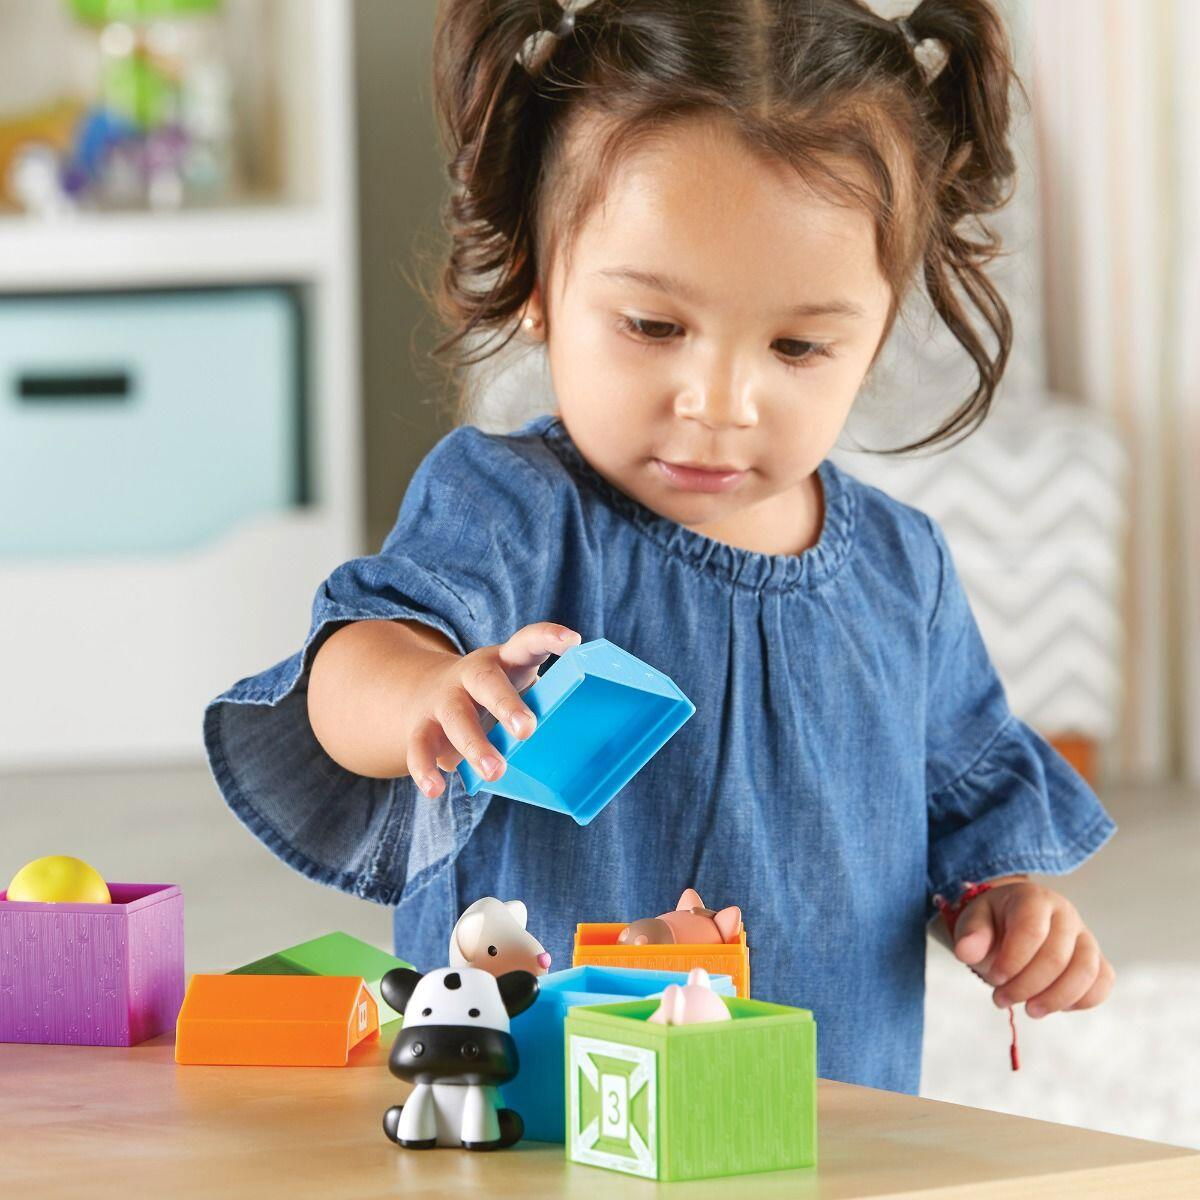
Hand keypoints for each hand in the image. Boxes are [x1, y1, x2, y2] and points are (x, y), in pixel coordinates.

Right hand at [405, 622, 581, 797]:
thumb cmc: (491, 697)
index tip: (572, 640)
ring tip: (496, 772)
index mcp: (504, 661)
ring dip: (474, 744)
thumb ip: (541, 704)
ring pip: (455, 716)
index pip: (526, 642)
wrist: (424, 692)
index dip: (548, 637)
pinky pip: (419, 745)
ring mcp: (444, 699)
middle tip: (527, 730)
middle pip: (486, 681)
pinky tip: (436, 789)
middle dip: (506, 704)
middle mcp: (471, 674)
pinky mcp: (421, 726)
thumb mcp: (515, 689)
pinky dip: (424, 769)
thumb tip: (580, 739)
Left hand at [951, 881, 1114, 1017]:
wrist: (1013, 922)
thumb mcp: (974, 920)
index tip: (994, 979)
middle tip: (1000, 999)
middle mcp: (1065, 914)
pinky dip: (1083, 1000)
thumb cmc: (993, 922)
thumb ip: (971, 934)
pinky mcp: (1097, 958)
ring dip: (1056, 999)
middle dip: (1027, 986)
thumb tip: (966, 952)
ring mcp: (1085, 936)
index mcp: (1034, 898)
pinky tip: (1054, 1006)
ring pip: (1086, 971)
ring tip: (1029, 1010)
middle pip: (1057, 957)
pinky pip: (1103, 981)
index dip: (1013, 961)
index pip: (1031, 931)